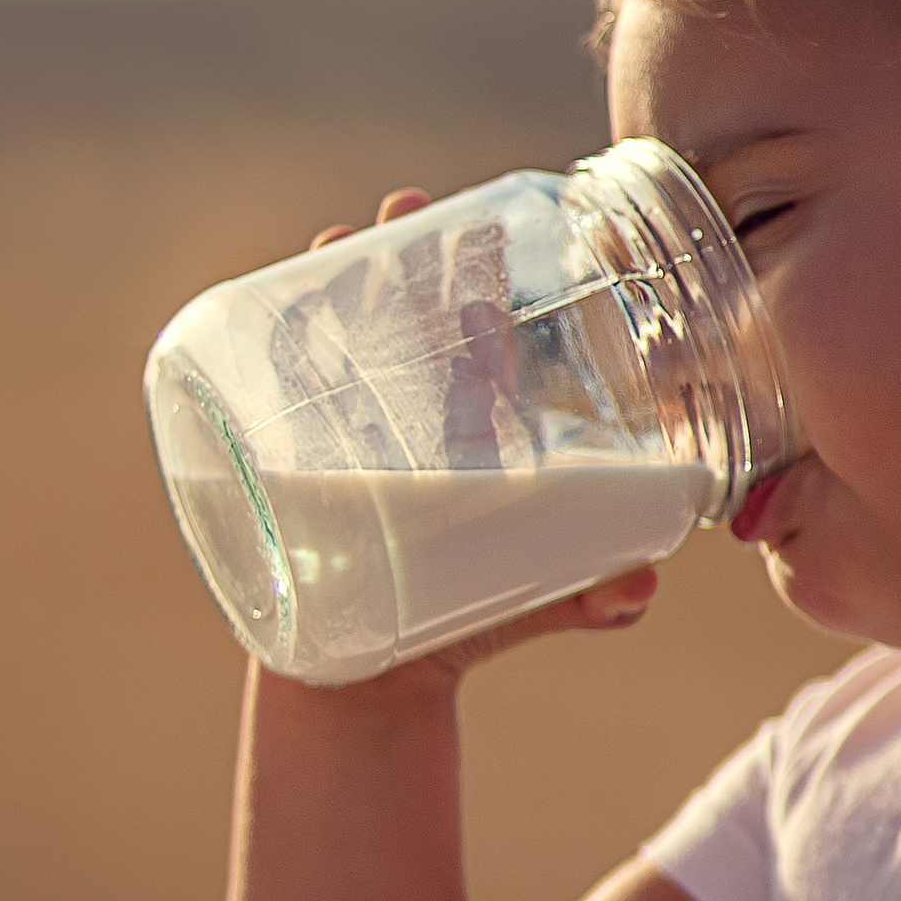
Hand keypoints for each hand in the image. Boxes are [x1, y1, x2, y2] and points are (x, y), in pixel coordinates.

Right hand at [285, 190, 657, 695]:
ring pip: (337, 346)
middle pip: (407, 321)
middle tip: (406, 205)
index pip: (485, 343)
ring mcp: (347, 444)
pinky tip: (259, 308)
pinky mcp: (291, 477)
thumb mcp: (529, 606)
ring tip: (336, 239)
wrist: (373, 695)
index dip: (489, 285)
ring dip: (332, 284)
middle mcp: (410, 425)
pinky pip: (274, 406)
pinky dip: (264, 353)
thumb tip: (641, 588)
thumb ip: (587, 598)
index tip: (497, 230)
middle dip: (405, 258)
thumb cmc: (465, 632)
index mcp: (473, 437)